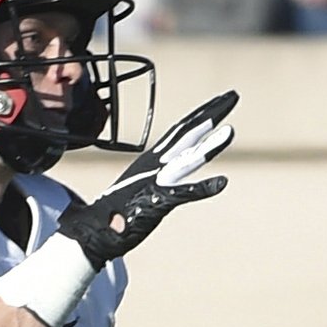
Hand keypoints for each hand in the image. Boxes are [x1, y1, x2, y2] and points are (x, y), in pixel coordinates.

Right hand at [55, 90, 236, 266]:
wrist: (94, 231)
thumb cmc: (116, 213)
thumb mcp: (141, 187)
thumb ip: (155, 179)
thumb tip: (162, 175)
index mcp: (152, 160)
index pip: (180, 130)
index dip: (201, 114)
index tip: (221, 100)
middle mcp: (155, 164)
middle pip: (187, 133)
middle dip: (211, 113)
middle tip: (233, 95)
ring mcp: (156, 181)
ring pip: (188, 159)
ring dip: (209, 145)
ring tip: (230, 131)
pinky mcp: (157, 201)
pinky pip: (183, 193)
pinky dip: (203, 188)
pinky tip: (222, 182)